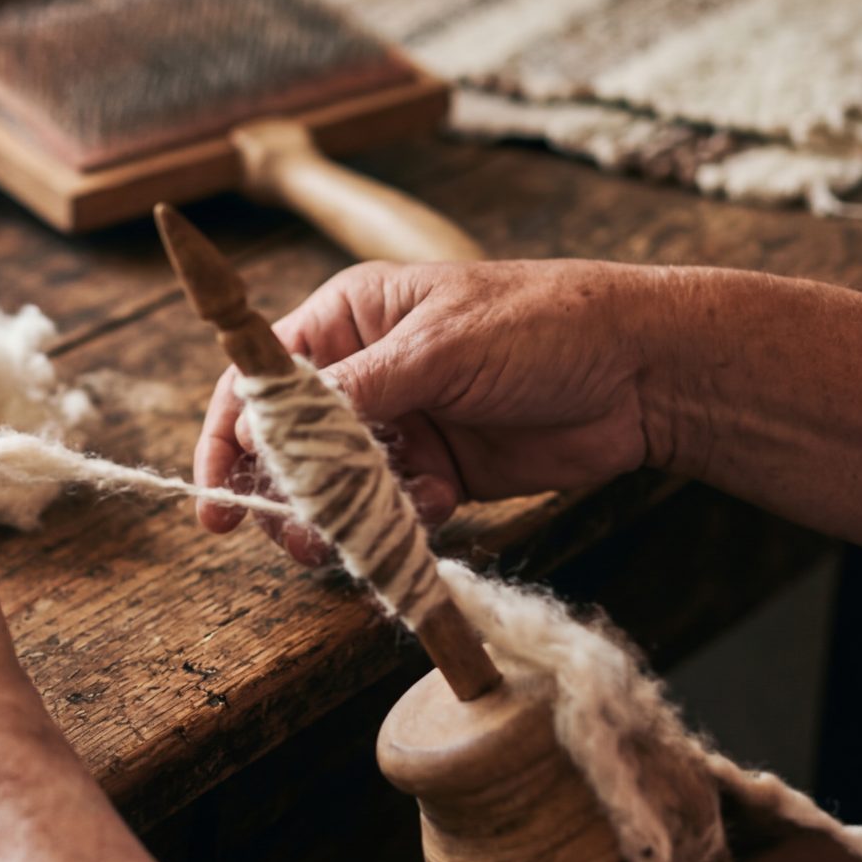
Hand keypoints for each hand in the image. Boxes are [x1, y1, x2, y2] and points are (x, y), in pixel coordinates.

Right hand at [196, 260, 677, 562]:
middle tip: (290, 538)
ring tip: (346, 541)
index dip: (227, 437)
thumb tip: (258, 428)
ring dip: (338, 516)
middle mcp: (363, 371)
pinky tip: (434, 507)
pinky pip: (391, 507)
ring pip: (335, 486)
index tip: (216, 497)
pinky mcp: (439, 470)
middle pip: (288, 444)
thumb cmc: (544, 325)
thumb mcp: (438, 347)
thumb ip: (348, 391)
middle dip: (284, 493)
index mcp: (348, 320)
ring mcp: (401, 423)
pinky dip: (398, 520)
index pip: (258, 380)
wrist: (645, 373)